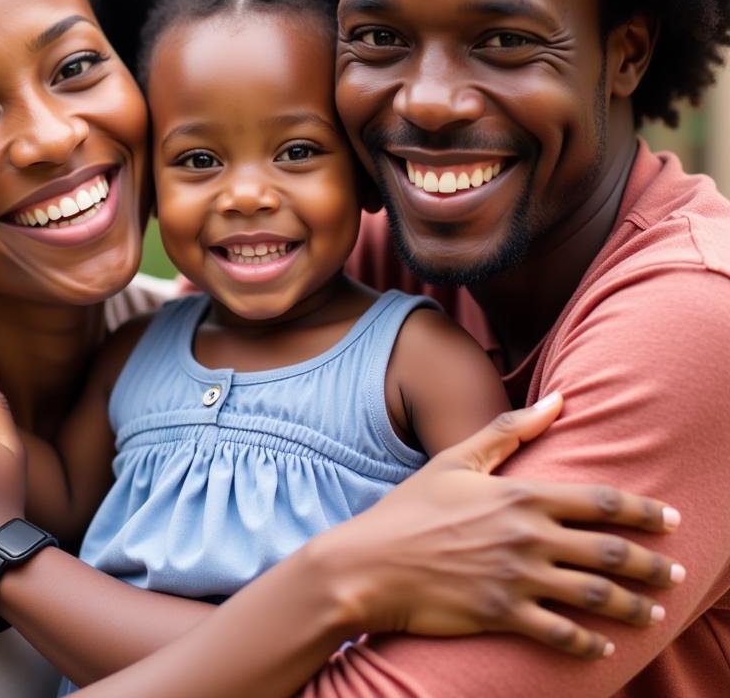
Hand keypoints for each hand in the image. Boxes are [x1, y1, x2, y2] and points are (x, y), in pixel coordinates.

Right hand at [312, 394, 683, 658]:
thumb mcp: (457, 459)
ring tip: (652, 612)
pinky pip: (561, 635)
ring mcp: (516, 579)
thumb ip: (509, 430)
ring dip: (632, 606)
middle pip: (610, 551)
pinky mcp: (502, 615)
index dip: (644, 511)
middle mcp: (526, 537)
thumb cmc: (411, 508)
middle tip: (677, 572)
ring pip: (595, 596)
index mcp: (520, 495)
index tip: (671, 519)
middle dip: (652, 563)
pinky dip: (589, 645)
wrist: (370, 563)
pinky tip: (603, 648)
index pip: (599, 501)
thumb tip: (558, 398)